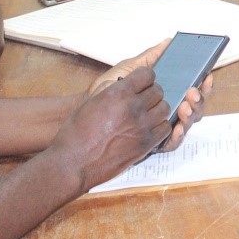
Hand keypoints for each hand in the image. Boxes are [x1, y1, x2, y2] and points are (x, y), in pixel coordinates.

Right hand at [49, 67, 169, 188]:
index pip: (147, 74)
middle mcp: (133, 107)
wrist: (73, 163)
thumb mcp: (89, 102)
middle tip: (143, 100)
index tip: (141, 84)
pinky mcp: (146, 144)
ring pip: (165, 108)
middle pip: (158, 91)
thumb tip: (122, 84)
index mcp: (118, 93)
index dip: (144, 78)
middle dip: (151, 93)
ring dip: (156, 109)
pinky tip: (148, 129)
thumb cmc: (75, 134)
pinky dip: (159, 126)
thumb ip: (109, 90)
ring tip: (146, 115)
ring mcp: (142, 126)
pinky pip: (165, 128)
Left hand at [88, 39, 211, 153]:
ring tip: (185, 106)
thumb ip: (149, 58)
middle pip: (195, 105)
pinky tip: (175, 127)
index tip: (207, 74)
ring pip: (188, 123)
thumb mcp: (128, 69)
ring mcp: (162, 125)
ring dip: (191, 114)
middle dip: (199, 98)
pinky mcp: (154, 142)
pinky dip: (178, 135)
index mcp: (167, 91)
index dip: (204, 82)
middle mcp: (169, 108)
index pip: (193, 87)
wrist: (86, 112)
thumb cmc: (107, 90)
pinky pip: (173, 142)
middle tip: (192, 92)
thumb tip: (168, 41)